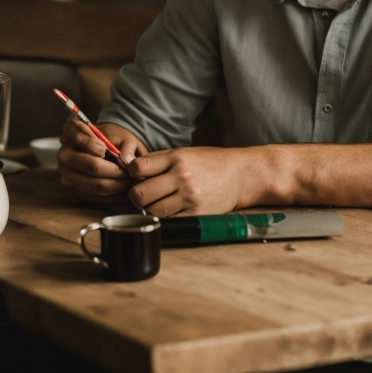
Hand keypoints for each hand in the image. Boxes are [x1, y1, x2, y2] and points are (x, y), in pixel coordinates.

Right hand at [58, 118, 147, 205]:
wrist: (106, 151)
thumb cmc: (114, 141)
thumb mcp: (122, 136)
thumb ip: (126, 146)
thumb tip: (127, 161)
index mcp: (70, 134)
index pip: (77, 137)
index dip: (92, 143)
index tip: (105, 148)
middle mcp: (64, 155)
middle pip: (92, 166)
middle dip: (115, 171)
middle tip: (129, 171)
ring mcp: (65, 175)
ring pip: (94, 185)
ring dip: (116, 185)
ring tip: (129, 181)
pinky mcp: (72, 192)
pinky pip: (93, 198)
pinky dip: (111, 196)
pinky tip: (123, 191)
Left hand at [127, 147, 257, 216]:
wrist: (241, 175)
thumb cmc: (211, 162)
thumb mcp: (186, 152)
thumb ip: (160, 160)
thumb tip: (131, 168)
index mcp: (177, 157)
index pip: (137, 168)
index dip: (133, 173)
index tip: (138, 175)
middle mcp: (181, 176)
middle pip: (139, 192)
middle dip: (137, 194)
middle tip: (145, 192)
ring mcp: (188, 196)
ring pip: (151, 210)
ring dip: (150, 208)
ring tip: (159, 201)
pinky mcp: (194, 213)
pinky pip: (167, 220)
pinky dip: (164, 216)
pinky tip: (171, 209)